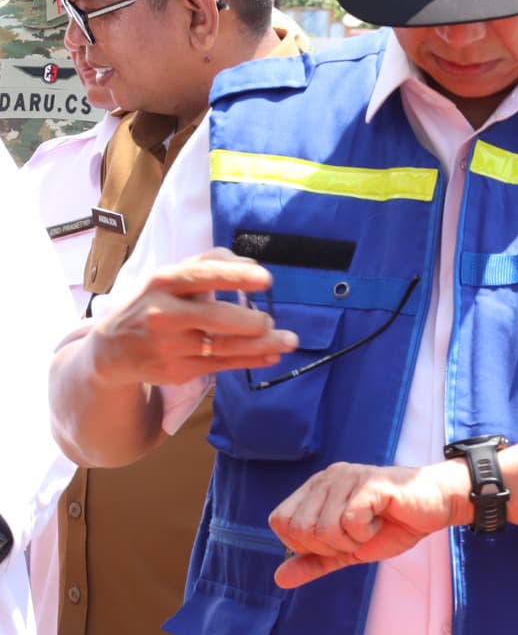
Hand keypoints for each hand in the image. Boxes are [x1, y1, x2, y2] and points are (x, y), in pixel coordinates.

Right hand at [87, 251, 294, 385]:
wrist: (112, 350)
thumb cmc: (155, 303)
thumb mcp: (171, 277)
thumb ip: (210, 264)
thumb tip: (251, 264)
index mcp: (163, 283)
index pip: (202, 275)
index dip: (235, 276)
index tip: (266, 279)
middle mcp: (163, 314)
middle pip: (216, 318)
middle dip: (253, 322)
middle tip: (270, 321)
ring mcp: (169, 345)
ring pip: (225, 347)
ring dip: (264, 345)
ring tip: (289, 340)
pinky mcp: (177, 370)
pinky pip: (223, 365)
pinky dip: (252, 360)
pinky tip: (272, 356)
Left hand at [268, 459, 467, 588]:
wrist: (438, 506)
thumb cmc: (394, 524)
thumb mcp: (348, 550)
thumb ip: (315, 562)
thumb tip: (279, 578)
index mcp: (315, 489)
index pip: (280, 521)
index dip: (304, 543)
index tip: (336, 541)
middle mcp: (327, 478)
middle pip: (299, 528)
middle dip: (329, 547)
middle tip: (357, 537)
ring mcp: (348, 477)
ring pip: (323, 528)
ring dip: (350, 542)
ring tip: (371, 529)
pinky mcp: (370, 483)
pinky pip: (350, 522)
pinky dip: (365, 534)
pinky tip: (381, 522)